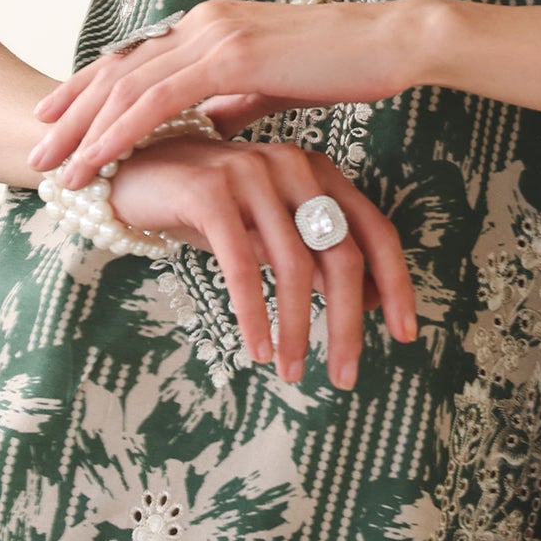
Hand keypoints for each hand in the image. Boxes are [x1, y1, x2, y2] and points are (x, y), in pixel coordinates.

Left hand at [28, 0, 429, 189]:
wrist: (391, 43)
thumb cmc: (342, 65)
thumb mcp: (272, 85)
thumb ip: (234, 100)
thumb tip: (208, 125)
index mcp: (209, 25)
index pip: (134, 59)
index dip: (89, 90)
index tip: (55, 120)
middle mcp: (201, 22)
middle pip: (117, 70)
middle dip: (70, 113)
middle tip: (35, 150)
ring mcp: (213, 36)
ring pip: (127, 87)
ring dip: (83, 130)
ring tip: (54, 169)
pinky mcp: (230, 58)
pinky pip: (158, 102)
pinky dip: (119, 133)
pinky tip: (96, 160)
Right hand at [97, 134, 416, 388]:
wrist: (134, 172)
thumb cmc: (211, 209)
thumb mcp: (269, 230)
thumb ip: (315, 253)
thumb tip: (370, 303)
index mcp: (320, 172)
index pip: (376, 231)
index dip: (396, 286)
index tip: (406, 336)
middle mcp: (294, 165)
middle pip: (341, 254)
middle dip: (348, 322)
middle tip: (344, 376)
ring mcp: (253, 172)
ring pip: (294, 265)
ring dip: (296, 328)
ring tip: (290, 372)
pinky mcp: (210, 190)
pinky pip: (242, 264)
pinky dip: (253, 313)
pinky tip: (255, 348)